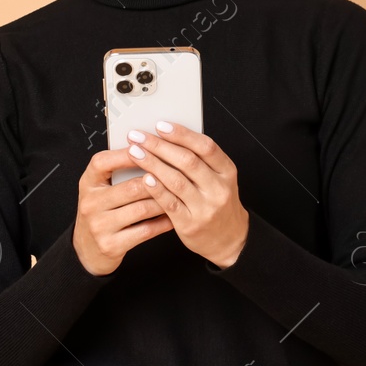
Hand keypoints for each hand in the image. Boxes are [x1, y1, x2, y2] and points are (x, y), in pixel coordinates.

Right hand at [71, 147, 174, 275]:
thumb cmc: (101, 213)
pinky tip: (174, 217)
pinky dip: (163, 223)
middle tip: (180, 175)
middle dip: (159, 180)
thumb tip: (151, 151)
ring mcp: (99, 226)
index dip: (127, 155)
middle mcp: (90, 203)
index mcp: (87, 183)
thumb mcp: (101, 190)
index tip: (151, 148)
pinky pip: (145, 230)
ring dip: (165, 202)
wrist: (87, 251)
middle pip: (131, 187)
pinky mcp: (111, 245)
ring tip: (181, 195)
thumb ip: (118, 173)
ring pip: (142, 209)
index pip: (103, 162)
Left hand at [125, 122, 248, 268]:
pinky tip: (144, 178)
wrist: (230, 240)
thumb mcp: (220, 179)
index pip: (206, 147)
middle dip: (160, 146)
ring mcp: (205, 207)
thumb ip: (200, 160)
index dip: (182, 134)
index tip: (161, 125)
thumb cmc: (219, 204)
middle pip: (188, 161)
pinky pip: (170, 203)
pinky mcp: (190, 223)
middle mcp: (218, 189)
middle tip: (139, 136)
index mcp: (227, 172)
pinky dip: (156, 189)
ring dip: (152, 163)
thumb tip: (168, 137)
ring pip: (176, 180)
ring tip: (135, 152)